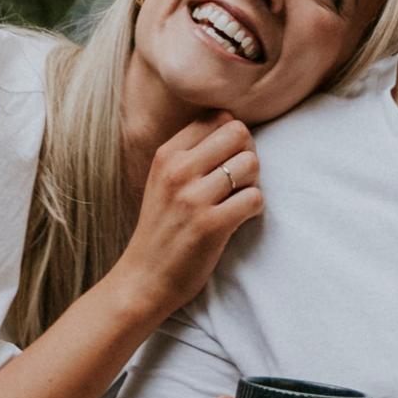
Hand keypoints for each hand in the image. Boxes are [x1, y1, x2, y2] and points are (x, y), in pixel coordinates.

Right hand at [112, 117, 263, 318]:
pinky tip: (238, 219)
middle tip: (239, 180)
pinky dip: (254, 209)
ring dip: (253, 183)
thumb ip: (192, 154)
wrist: (143, 280)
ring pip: (251, 163)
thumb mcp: (163, 181)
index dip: (233, 137)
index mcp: (166, 154)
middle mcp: (177, 170)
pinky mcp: (210, 225)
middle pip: (238, 133)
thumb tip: (239, 131)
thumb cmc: (162, 229)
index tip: (228, 161)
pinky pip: (254, 198)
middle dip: (247, 154)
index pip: (217, 117)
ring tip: (237, 201)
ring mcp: (193, 198)